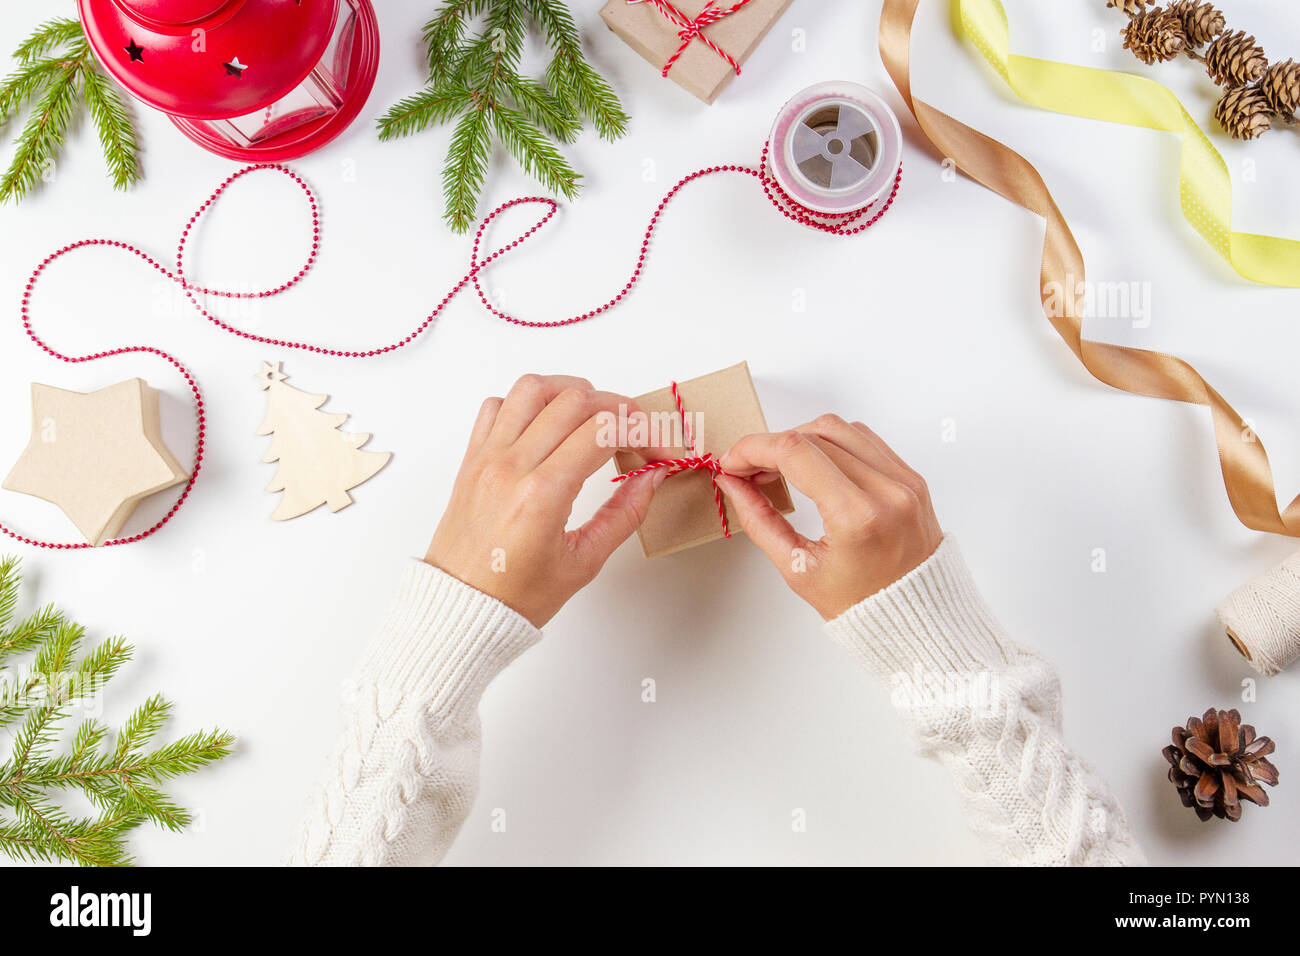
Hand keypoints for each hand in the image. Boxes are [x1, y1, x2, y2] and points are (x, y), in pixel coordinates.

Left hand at [425, 374, 663, 627]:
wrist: (460, 609)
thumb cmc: (515, 596)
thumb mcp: (584, 563)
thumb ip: (624, 514)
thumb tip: (651, 475)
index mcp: (542, 494)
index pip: (603, 430)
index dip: (643, 432)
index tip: (658, 450)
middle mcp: (511, 466)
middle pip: (575, 399)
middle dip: (619, 409)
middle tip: (636, 436)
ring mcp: (487, 457)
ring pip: (533, 388)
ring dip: (572, 392)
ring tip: (594, 417)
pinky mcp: (472, 458)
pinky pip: (497, 406)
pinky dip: (528, 404)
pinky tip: (548, 427)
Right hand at [715, 415, 942, 620]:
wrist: (916, 618)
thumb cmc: (861, 603)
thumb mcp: (797, 568)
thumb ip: (758, 519)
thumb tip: (732, 482)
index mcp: (858, 517)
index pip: (795, 453)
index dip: (754, 449)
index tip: (733, 461)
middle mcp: (887, 490)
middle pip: (814, 434)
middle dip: (772, 445)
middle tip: (750, 469)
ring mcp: (904, 480)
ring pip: (839, 428)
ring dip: (801, 438)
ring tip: (781, 467)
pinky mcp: (911, 477)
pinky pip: (865, 439)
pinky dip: (832, 443)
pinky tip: (815, 465)